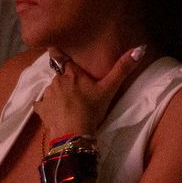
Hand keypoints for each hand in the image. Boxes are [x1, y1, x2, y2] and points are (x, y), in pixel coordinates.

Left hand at [33, 46, 148, 141]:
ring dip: (59, 93)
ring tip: (69, 104)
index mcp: (71, 73)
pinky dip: (47, 106)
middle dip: (67, 80)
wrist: (73, 134)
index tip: (62, 55)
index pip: (62, 57)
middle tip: (78, 90)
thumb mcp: (109, 89)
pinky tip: (54, 112)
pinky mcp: (41, 109)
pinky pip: (42, 104)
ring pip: (52, 89)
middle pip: (60, 75)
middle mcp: (56, 80)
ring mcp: (47, 95)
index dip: (63, 57)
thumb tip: (140, 48)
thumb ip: (122, 69)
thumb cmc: (91, 109)